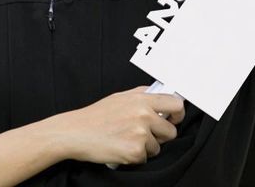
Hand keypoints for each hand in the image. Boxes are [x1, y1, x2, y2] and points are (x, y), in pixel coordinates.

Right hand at [60, 85, 185, 165]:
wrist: (76, 132)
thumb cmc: (96, 115)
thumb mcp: (121, 97)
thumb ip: (142, 95)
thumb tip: (161, 95)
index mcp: (141, 98)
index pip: (176, 104)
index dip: (178, 114)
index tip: (174, 118)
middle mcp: (143, 114)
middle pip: (171, 131)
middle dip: (161, 135)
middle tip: (145, 134)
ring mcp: (140, 133)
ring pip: (157, 147)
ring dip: (145, 147)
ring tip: (126, 139)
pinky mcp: (134, 151)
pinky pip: (145, 158)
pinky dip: (134, 157)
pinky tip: (121, 148)